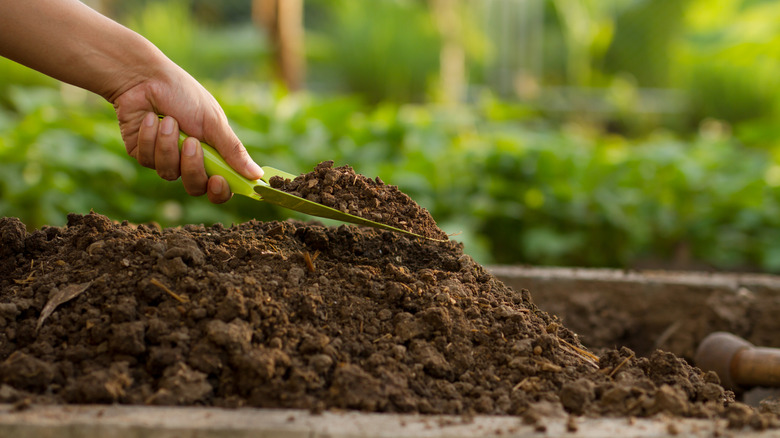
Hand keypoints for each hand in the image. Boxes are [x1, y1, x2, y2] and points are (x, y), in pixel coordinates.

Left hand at [112, 65, 262, 202]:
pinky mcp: (142, 154)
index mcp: (213, 153)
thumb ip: (233, 150)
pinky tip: (149, 118)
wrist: (144, 77)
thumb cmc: (183, 94)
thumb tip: (257, 175)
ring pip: (168, 173)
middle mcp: (190, 160)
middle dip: (192, 166)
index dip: (220, 191)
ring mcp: (165, 159)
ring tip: (168, 119)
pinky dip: (150, 138)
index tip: (218, 180)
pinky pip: (148, 160)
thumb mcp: (213, 121)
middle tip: (191, 143)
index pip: (221, 186)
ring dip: (168, 145)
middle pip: (195, 186)